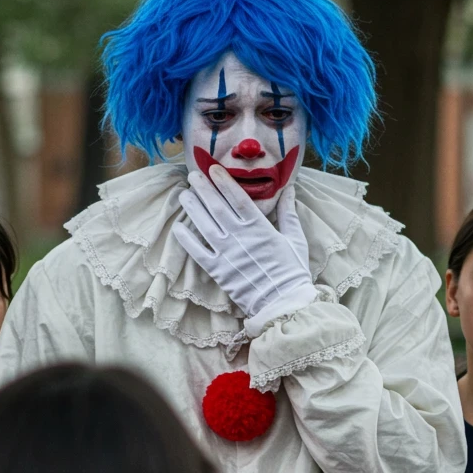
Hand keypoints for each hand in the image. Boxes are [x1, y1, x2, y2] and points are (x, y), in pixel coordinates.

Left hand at [172, 166, 317, 334]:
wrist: (283, 302)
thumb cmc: (293, 270)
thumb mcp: (295, 238)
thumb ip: (288, 212)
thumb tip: (289, 188)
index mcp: (260, 227)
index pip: (238, 199)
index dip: (224, 182)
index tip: (213, 169)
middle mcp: (240, 237)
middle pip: (217, 207)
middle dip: (203, 189)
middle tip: (192, 175)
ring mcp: (227, 253)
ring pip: (204, 225)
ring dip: (192, 208)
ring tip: (183, 194)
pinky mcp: (218, 270)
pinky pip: (198, 252)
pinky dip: (186, 239)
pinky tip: (178, 227)